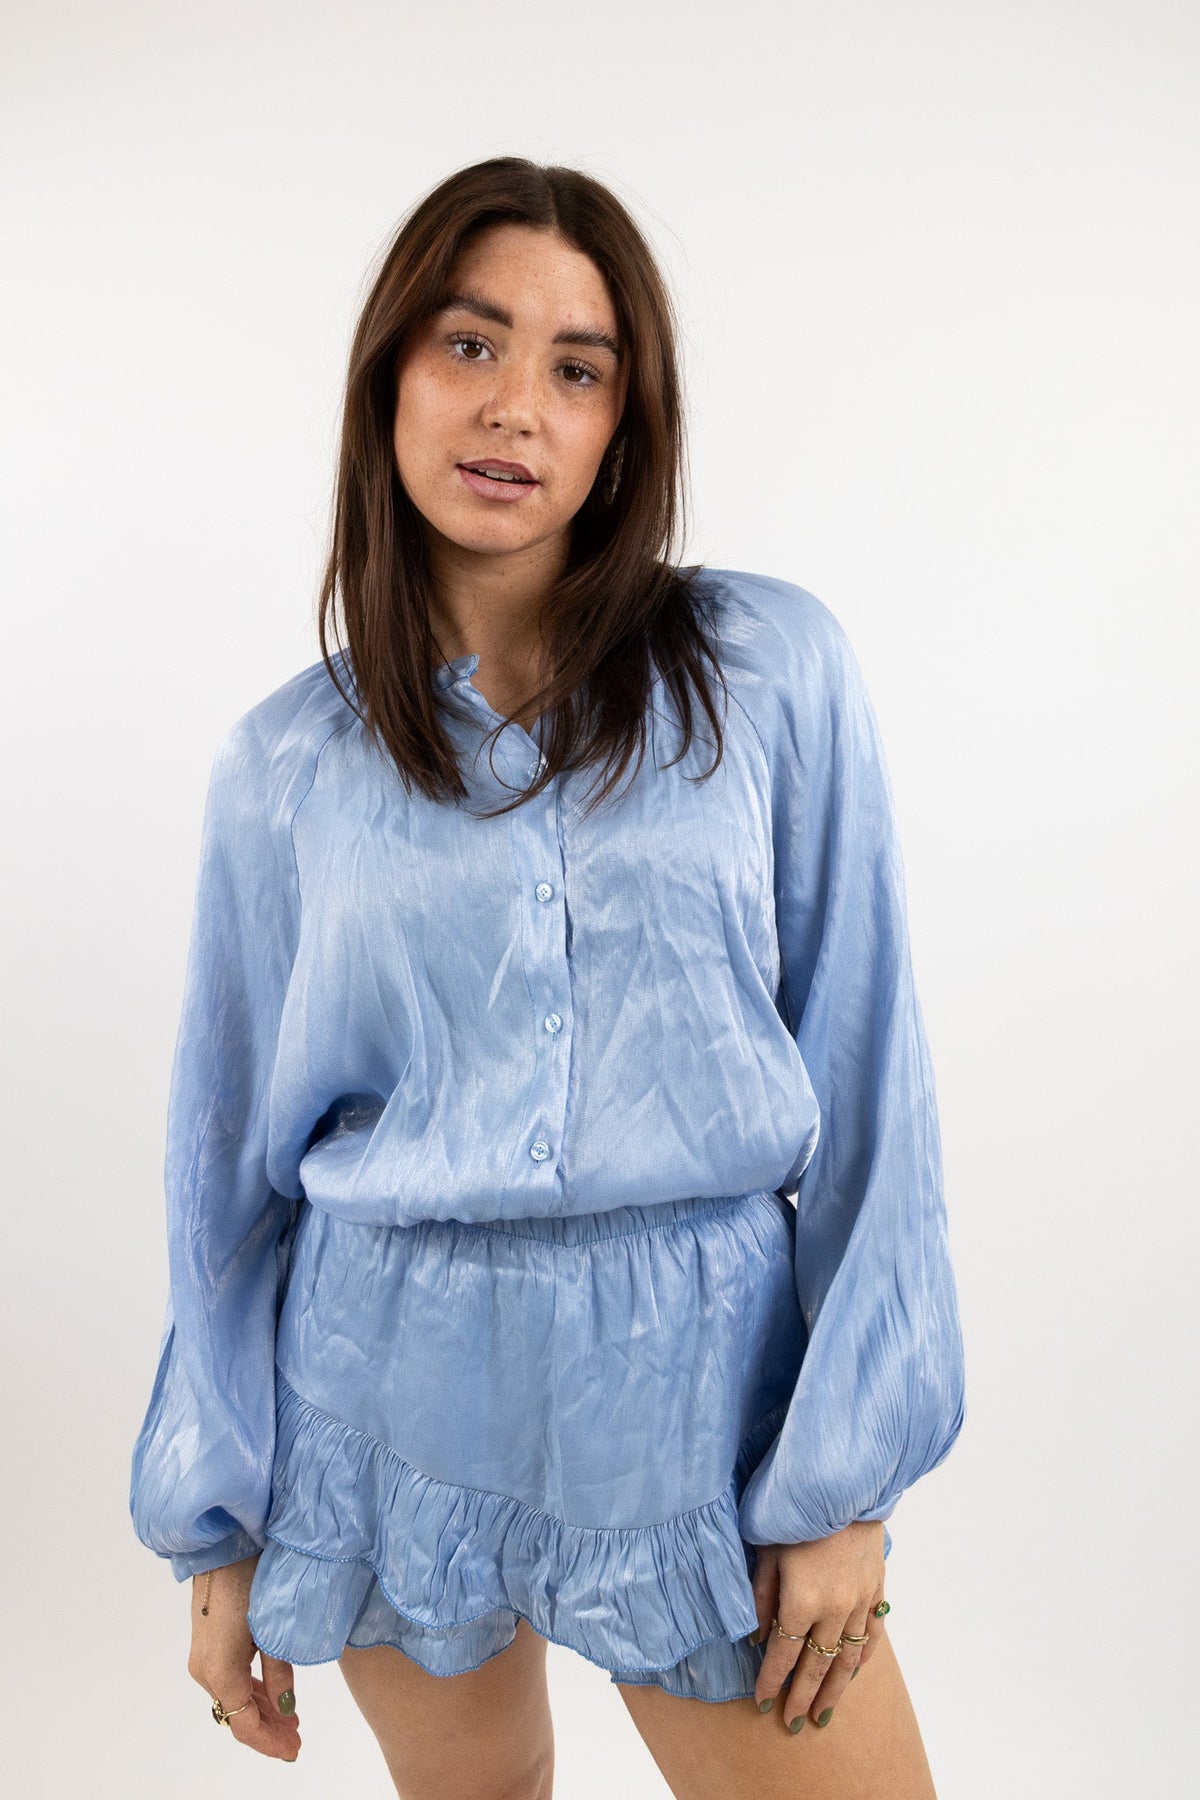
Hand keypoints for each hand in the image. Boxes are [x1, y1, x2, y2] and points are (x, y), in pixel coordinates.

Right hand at [186, 1554, 301, 1761]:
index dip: (269, 1743)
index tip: (294, 1752)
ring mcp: (202, 1656)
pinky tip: (272, 1692)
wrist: (225, 1542)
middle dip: (268, 1729)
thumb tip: (287, 1708)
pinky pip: (229, 1679)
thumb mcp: (274, 1628)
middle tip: (298, 1738)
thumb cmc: (253, 1578)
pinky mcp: (206, 1642)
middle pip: (237, 1715)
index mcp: (220, 1672)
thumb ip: (280, 1671)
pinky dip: (251, 1690)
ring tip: (292, 1719)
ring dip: (260, 1710)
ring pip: (233, 1697)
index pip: (244, 1725)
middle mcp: (204, 1670)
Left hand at [749, 1521, 886, 1731]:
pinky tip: (854, 1674)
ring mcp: (860, 1602)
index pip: (783, 1654)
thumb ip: (761, 1598)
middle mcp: (835, 1610)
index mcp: (802, 1601)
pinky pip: (872, 1634)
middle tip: (794, 1723)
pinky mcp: (877, 1589)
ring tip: (824, 1714)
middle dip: (802, 1696)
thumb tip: (757, 1638)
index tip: (763, 1702)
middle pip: (817, 1665)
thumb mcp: (767, 1550)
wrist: (844, 1483)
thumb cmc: (796, 1512)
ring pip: (848, 1659)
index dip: (772, 1680)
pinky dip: (863, 1658)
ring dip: (835, 1689)